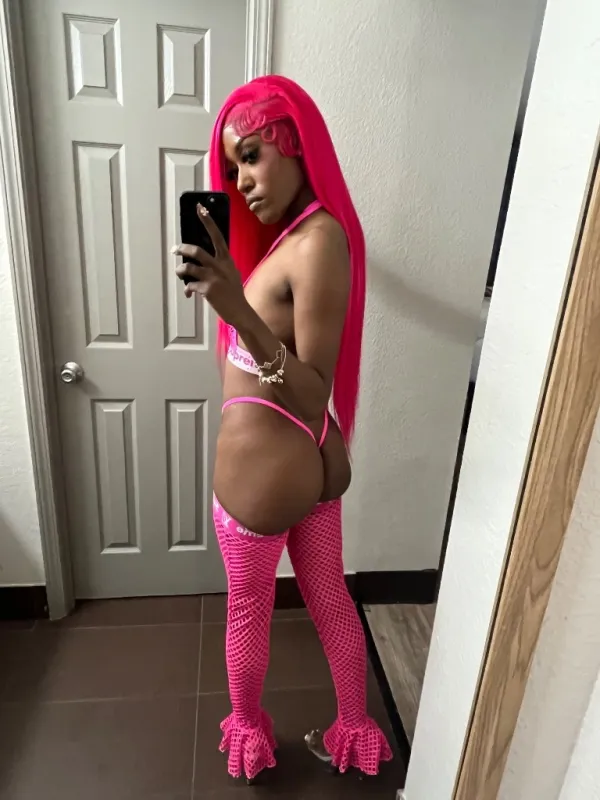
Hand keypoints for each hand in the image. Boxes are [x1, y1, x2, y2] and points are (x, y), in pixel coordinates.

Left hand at [172, 204, 247, 326]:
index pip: (217, 236)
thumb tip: (202, 261)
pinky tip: (189, 294)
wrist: (240, 311)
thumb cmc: (234, 292)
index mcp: (226, 260)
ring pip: (188, 268)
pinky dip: (187, 289)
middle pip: (196, 251)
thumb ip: (219, 264)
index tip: (200, 208)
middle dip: (182, 249)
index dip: (208, 221)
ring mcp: (213, 278)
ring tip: (179, 273)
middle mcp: (219, 266)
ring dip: (180, 270)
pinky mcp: (207, 290)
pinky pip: (189, 285)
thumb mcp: (231, 273)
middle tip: (175, 249)